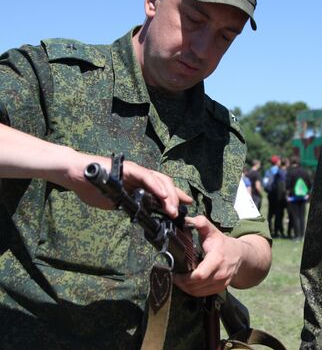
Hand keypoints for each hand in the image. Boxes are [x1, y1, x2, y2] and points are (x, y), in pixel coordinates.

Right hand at [59, 151, 191, 217]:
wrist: (76, 175)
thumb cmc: (92, 188)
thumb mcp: (116, 201)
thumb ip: (131, 204)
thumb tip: (144, 214)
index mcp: (138, 183)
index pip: (161, 190)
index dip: (174, 197)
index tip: (185, 207)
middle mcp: (140, 175)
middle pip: (164, 184)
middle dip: (175, 198)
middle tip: (181, 212)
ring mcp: (135, 171)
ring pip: (159, 179)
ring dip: (168, 195)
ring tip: (173, 208)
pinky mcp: (128, 168)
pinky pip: (146, 176)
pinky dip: (155, 186)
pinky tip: (162, 195)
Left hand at [173, 215, 243, 295]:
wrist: (240, 255)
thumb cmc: (223, 243)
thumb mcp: (212, 231)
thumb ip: (200, 223)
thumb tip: (186, 219)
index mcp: (217, 259)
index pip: (200, 275)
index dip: (185, 277)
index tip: (175, 272)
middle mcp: (220, 274)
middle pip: (196, 286)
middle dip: (182, 282)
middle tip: (174, 276)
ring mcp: (221, 283)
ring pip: (198, 292)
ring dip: (186, 287)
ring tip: (179, 279)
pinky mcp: (220, 289)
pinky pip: (202, 294)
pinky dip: (193, 290)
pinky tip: (188, 283)